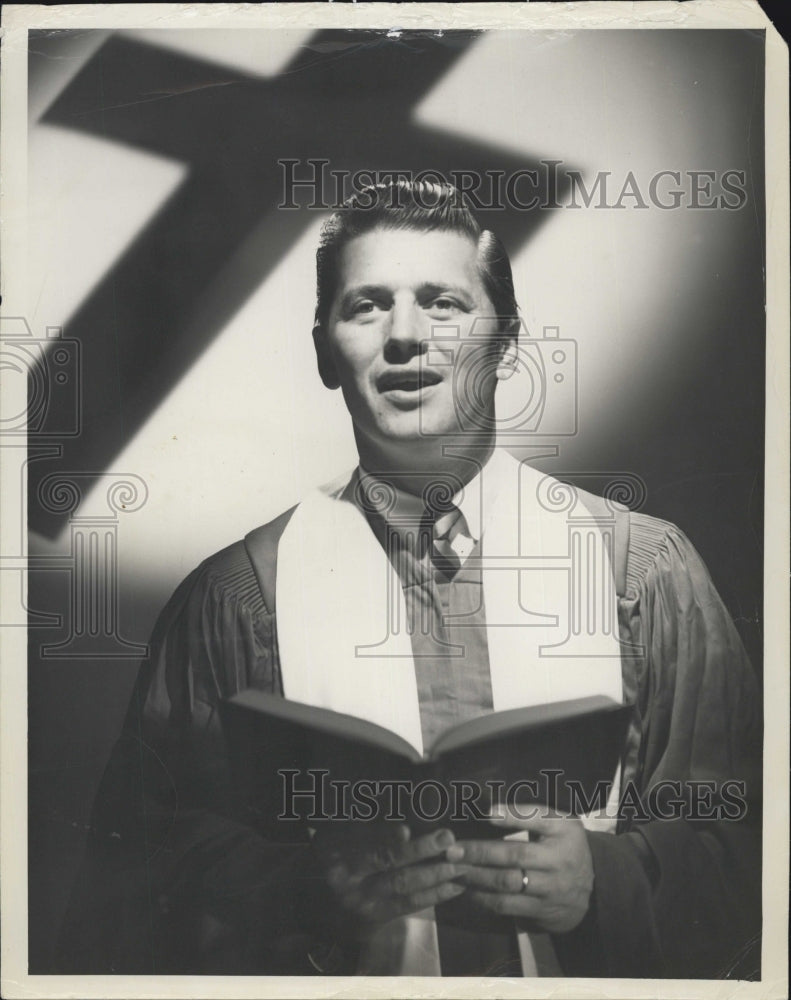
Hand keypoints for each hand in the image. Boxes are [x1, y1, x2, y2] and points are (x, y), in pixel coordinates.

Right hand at [312, 823, 466, 936]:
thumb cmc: (325, 857)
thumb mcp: (332, 835)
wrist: (303, 903)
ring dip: (435, 873)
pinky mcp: (375, 918)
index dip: (386, 835)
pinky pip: (409, 905)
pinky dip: (434, 895)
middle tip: (447, 837)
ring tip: (460, 861)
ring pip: (403, 884)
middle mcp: (346, 876)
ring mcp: (361, 900)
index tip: (408, 827)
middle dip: (421, 849)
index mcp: (334, 849)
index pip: (363, 840)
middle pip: (387, 862)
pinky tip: (454, 886)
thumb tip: (400, 801)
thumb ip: (362, 822)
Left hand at [446, 804, 593, 933]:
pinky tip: (467, 889)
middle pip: (515, 856)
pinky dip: (483, 898)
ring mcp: (550, 889)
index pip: (538, 820)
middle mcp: (558, 861)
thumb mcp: (559, 823)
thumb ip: (530, 814)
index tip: (487, 813)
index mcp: (563, 831)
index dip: (512, 817)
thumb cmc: (565, 845)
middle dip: (480, 852)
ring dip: (476, 877)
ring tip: (454, 869)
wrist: (593, 889)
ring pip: (507, 885)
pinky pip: (507, 907)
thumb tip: (489, 808)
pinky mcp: (541, 912)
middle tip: (452, 849)